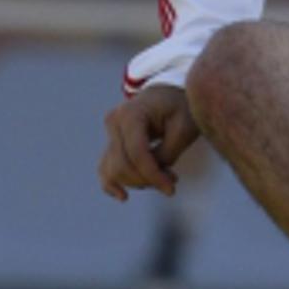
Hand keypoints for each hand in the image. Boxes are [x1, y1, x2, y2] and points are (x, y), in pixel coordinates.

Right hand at [98, 85, 199, 200]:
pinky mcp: (111, 142)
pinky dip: (112, 183)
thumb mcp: (183, 128)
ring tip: (163, 177)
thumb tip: (153, 176)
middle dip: (147, 179)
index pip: (137, 153)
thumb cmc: (181, 107)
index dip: (153, 175)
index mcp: (131, 114)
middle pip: (122, 164)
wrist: (170, 92)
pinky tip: (123, 197)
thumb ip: (167, 153)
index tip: (171, 189)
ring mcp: (110, 132)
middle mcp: (114, 122)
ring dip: (138, 182)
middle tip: (172, 181)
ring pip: (114, 169)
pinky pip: (105, 167)